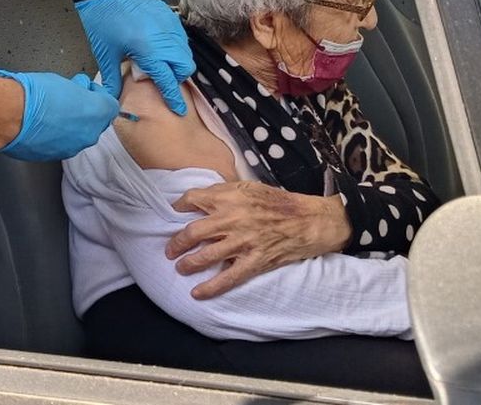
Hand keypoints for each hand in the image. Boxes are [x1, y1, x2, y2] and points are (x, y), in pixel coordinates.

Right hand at [0, 70, 119, 161]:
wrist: (8, 115)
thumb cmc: (33, 95)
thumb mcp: (62, 80)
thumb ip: (78, 88)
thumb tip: (78, 88)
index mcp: (96, 112)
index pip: (110, 104)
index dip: (97, 94)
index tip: (85, 89)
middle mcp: (88, 134)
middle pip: (96, 122)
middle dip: (85, 112)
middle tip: (68, 100)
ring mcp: (72, 148)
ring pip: (79, 135)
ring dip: (71, 125)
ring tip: (51, 113)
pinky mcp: (55, 156)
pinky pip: (62, 144)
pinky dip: (56, 136)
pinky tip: (43, 125)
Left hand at [75, 0, 193, 115]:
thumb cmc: (102, 18)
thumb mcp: (105, 52)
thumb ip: (113, 79)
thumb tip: (113, 99)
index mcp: (148, 49)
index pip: (168, 80)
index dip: (173, 97)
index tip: (179, 110)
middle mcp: (164, 38)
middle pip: (185, 67)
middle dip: (177, 78)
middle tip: (162, 81)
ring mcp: (169, 25)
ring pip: (185, 52)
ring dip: (177, 63)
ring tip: (159, 65)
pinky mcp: (169, 15)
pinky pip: (180, 38)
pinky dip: (176, 48)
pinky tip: (160, 49)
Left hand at [168, 181, 349, 298]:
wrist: (310, 220)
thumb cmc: (281, 202)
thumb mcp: (251, 187)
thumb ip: (226, 192)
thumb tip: (203, 199)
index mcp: (230, 197)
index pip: (193, 199)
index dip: (178, 207)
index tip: (173, 214)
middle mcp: (232, 218)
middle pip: (192, 231)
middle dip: (176, 242)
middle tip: (170, 249)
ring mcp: (242, 242)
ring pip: (205, 255)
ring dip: (188, 264)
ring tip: (180, 268)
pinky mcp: (254, 261)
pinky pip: (227, 278)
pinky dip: (210, 288)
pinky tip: (197, 294)